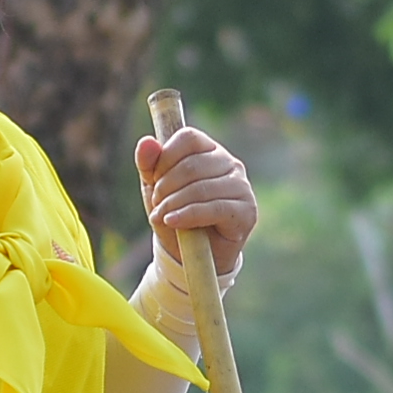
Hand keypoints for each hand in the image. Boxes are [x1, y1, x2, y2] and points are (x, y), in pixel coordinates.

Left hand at [135, 124, 256, 282]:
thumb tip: (146, 142)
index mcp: (210, 150)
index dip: (165, 158)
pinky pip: (215, 208)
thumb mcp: (155, 189)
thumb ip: (148, 165)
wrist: (189, 255)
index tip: (153, 180)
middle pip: (192, 164)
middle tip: (157, 205)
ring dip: (173, 204)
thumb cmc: (175, 214)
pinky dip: (189, 215)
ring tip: (161, 218)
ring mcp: (241, 187)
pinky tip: (173, 222)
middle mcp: (230, 163)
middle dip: (166, 187)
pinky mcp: (246, 211)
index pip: (188, 138)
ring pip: (201, 187)